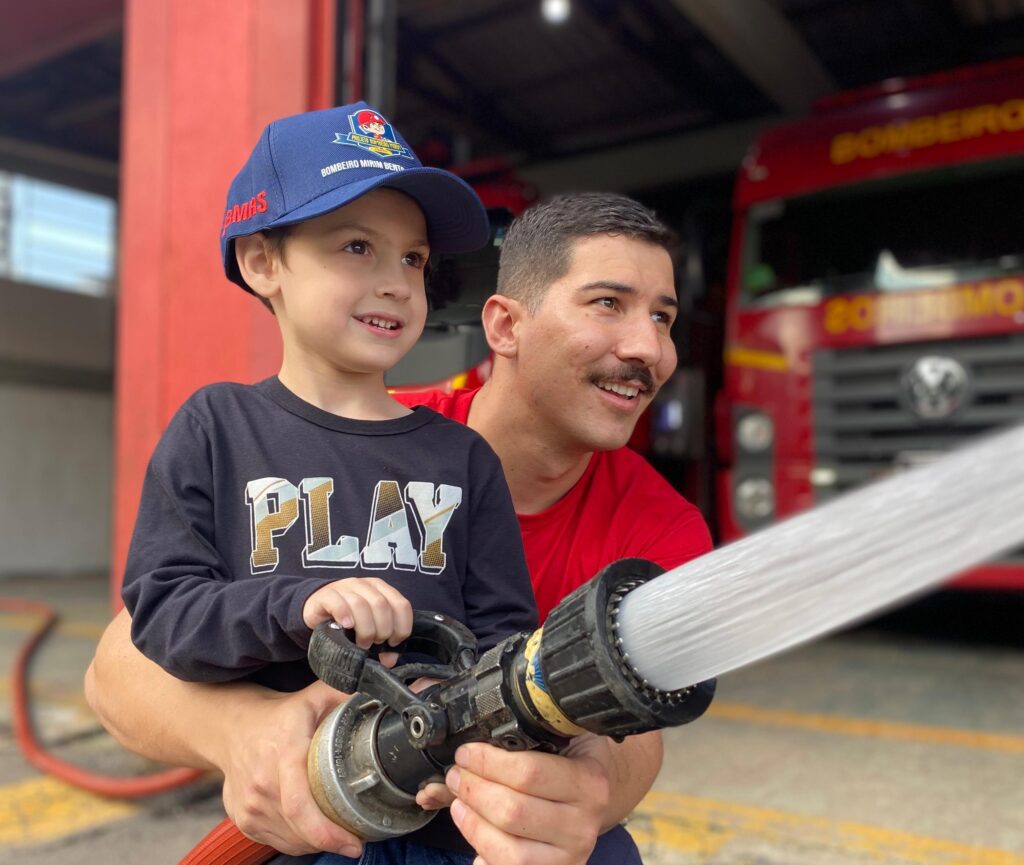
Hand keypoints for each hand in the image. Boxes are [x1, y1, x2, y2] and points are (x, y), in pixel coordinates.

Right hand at [216, 679, 362, 855]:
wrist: (232, 727)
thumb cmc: (277, 715)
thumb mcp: (315, 697)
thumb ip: (348, 696)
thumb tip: (382, 696)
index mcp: (283, 753)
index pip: (300, 805)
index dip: (328, 832)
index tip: (354, 842)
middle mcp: (262, 783)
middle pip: (299, 829)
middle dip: (332, 840)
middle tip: (354, 840)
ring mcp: (249, 805)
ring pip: (290, 840)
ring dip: (316, 842)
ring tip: (336, 830)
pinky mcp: (243, 819)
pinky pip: (277, 841)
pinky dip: (298, 841)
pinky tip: (311, 828)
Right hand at [303, 577, 412, 663]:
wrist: (317, 607)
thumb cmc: (348, 618)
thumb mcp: (369, 626)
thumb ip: (383, 639)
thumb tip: (390, 660)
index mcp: (381, 589)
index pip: (401, 605)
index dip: (401, 626)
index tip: (393, 642)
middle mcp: (365, 585)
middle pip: (381, 605)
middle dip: (382, 629)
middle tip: (374, 643)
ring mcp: (345, 587)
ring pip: (361, 604)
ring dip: (365, 628)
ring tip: (362, 643)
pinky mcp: (326, 595)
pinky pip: (337, 602)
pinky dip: (344, 615)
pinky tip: (347, 627)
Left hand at [444, 737, 611, 864]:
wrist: (602, 798)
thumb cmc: (574, 763)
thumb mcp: (566, 738)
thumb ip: (531, 734)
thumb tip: (480, 742)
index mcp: (589, 783)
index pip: (529, 772)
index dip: (487, 762)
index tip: (466, 753)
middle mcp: (582, 825)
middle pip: (513, 812)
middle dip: (473, 790)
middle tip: (456, 775)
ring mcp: (569, 856)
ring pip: (510, 850)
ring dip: (473, 824)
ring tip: (459, 803)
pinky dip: (485, 852)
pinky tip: (476, 832)